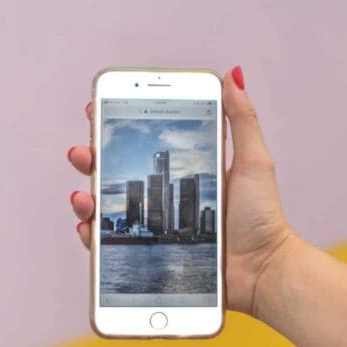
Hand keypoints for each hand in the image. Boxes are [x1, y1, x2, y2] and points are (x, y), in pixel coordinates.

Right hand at [67, 66, 296, 315]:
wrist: (263, 271)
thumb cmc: (261, 218)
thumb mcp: (252, 161)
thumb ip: (242, 120)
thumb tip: (232, 75)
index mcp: (183, 170)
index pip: (141, 143)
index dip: (116, 126)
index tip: (97, 110)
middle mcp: (164, 196)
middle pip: (114, 172)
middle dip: (91, 158)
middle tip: (83, 151)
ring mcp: (154, 225)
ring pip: (106, 207)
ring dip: (86, 197)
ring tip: (84, 194)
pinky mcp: (151, 253)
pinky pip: (111, 244)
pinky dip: (93, 235)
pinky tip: (89, 226)